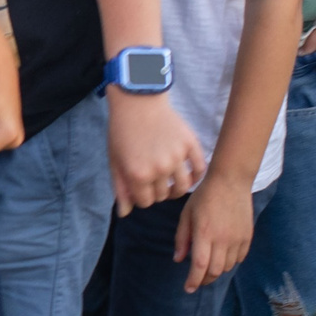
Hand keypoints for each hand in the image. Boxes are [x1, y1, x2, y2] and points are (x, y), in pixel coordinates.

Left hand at [105, 89, 205, 213]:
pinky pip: (199, 169)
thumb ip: (121, 189)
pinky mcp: (190, 144)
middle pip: (163, 195)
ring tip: (171, 181)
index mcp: (138, 175)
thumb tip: (125, 214)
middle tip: (153, 180)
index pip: (145, 202)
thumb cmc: (122, 132)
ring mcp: (177, 157)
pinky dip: (196, 176)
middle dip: (157, 191)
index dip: (142, 197)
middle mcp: (159, 169)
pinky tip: (189, 175)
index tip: (140, 188)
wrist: (138, 102)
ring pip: (183, 187)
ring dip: (176, 188)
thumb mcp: (115, 161)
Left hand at [174, 172, 253, 291]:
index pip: (199, 266)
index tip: (188, 288)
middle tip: (197, 281)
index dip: (193, 281)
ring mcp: (237, 238)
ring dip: (217, 272)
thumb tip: (178, 260)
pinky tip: (222, 258)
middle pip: (215, 271)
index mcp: (204, 233)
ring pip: (227, 266)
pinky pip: (239, 258)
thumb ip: (182, 238)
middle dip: (204, 280)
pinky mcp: (247, 236)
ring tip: (208, 268)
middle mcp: (222, 238)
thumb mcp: (186, 215)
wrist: (230, 181)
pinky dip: (230, 262)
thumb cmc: (204, 196)